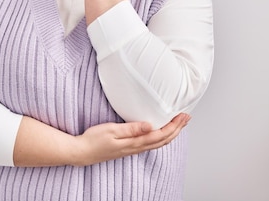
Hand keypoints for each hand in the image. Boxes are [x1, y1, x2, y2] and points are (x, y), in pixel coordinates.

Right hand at [68, 113, 190, 165]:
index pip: (160, 134)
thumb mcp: (111, 130)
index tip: (183, 116)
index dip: (174, 126)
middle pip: (163, 140)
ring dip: (171, 133)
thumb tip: (150, 125)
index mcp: (134, 142)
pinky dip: (161, 136)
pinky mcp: (128, 148)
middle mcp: (136, 147)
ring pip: (158, 143)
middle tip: (186, 117)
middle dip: (177, 129)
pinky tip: (160, 131)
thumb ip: (131, 128)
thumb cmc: (93, 140)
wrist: (81, 152)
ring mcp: (133, 149)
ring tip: (178, 123)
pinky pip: (150, 143)